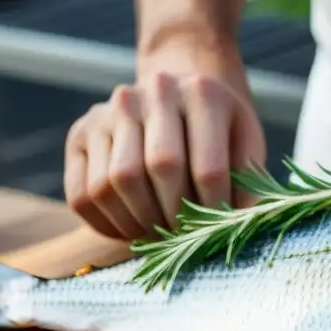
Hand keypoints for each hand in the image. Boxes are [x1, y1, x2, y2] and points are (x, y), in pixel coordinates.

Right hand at [64, 45, 265, 240]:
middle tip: (184, 238)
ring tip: (157, 235)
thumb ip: (250, 186)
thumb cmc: (217, 131)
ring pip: (114, 183)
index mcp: (204, 93)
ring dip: (138, 224)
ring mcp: (110, 110)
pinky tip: (129, 230)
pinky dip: (105, 224)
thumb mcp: (245, 147)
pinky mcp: (80, 132)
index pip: (208, 168)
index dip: (212, 211)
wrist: (178, 97)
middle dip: (175, 218)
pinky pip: (82, 193)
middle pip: (160, 169)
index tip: (215, 231)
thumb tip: (238, 229)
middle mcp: (154, 92)